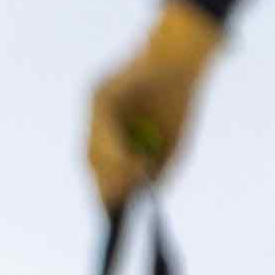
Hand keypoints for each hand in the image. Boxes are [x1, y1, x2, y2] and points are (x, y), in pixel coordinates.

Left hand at [86, 0, 220, 207]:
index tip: (118, 213)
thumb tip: (147, 193)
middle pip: (91, 162)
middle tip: (127, 199)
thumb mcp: (173, 144)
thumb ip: (158, 168)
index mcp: (112, 134)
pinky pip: (102, 129)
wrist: (183, 61)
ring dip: (112, 171)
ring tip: (136, 179)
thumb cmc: (179, 99)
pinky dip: (115, 149)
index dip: (108, 192)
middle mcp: (96, 120)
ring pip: (92, 150)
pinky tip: (134, 161)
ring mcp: (94, 106)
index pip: (101, 169)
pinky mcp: (100, 93)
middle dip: (108, 185)